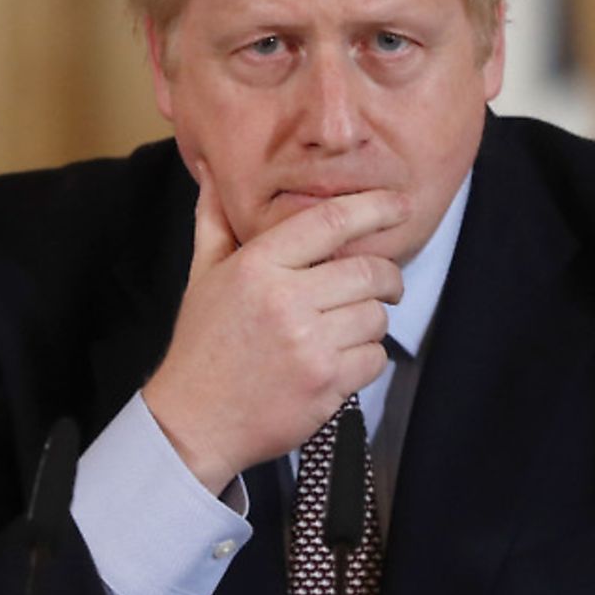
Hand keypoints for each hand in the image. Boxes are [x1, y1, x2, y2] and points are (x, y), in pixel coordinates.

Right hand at [143, 162, 407, 491]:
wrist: (193, 422)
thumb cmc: (203, 346)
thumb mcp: (203, 275)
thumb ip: (215, 221)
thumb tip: (212, 172)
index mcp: (257, 266)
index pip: (331, 221)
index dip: (375, 207)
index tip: (401, 204)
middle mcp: (285, 300)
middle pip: (368, 270)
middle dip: (387, 276)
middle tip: (386, 283)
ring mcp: (308, 344)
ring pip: (376, 316)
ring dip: (372, 321)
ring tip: (348, 328)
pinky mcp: (325, 383)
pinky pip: (375, 358)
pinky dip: (368, 358)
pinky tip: (342, 360)